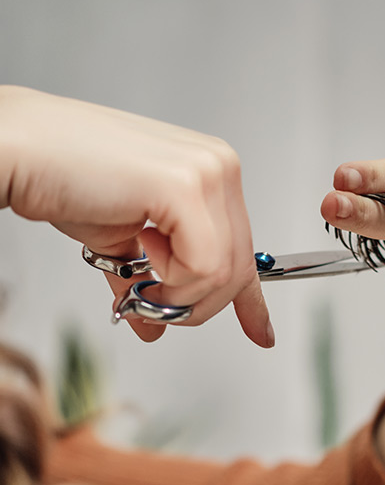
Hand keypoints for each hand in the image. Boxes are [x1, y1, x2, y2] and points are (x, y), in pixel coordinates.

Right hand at [0, 86, 272, 346]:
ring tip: (136, 275)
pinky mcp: (185, 186)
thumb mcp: (121, 240)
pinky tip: (138, 249)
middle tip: (150, 304)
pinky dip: (170, 282)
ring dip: (175, 296)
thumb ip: (149, 279)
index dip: (252, 300)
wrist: (17, 151)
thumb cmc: (63, 181)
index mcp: (212, 173)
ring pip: (223, 273)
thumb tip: (155, 327)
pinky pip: (203, 266)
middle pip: (238, 268)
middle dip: (194, 304)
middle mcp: (219, 166)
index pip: (245, 248)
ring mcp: (208, 172)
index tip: (261, 333)